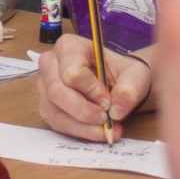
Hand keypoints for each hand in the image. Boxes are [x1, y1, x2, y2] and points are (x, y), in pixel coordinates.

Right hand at [36, 32, 152, 141]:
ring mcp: (44, 85)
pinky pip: (57, 123)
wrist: (116, 83)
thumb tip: (116, 109)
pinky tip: (96, 130)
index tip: (108, 101)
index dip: (91, 91)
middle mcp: (50, 63)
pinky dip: (79, 132)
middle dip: (83, 111)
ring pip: (56, 111)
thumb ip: (130, 88)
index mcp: (69, 46)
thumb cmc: (121, 73)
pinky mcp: (46, 105)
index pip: (72, 72)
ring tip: (107, 129)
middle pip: (56, 92)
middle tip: (105, 119)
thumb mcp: (135, 74)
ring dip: (83, 127)